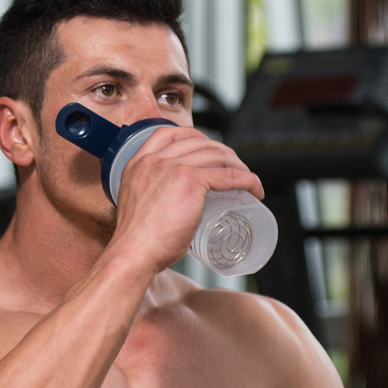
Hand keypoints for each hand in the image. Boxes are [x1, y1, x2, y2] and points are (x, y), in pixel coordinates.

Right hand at [104, 126, 262, 272]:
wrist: (133, 253)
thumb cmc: (136, 242)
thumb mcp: (138, 208)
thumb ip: (151, 198)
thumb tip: (169, 208)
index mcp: (138, 163)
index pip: (168, 133)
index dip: (194, 138)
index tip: (208, 151)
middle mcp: (154, 159)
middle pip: (198, 141)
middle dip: (221, 152)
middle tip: (234, 170)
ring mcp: (173, 167)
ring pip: (216, 155)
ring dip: (238, 166)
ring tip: (247, 181)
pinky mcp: (190, 181)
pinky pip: (228, 175)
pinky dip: (247, 180)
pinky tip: (254, 188)